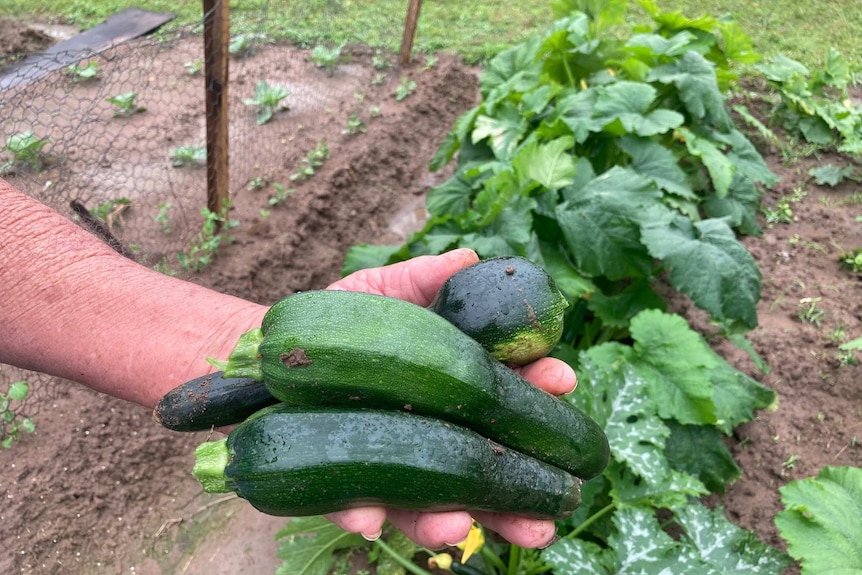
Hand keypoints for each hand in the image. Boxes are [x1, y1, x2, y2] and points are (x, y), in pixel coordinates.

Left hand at [324, 248, 577, 548]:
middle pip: (486, 467)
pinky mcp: (346, 488)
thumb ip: (422, 279)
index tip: (561, 379)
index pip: (507, 395)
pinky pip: (356, 507)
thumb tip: (467, 257)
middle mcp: (433, 434)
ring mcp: (392, 467)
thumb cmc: (345, 323)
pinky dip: (363, 513)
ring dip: (454, 523)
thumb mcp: (383, 293)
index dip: (539, 390)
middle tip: (555, 501)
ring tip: (462, 527)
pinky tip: (368, 517)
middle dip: (524, 489)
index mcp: (454, 388)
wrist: (278, 352)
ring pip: (433, 506)